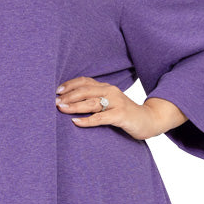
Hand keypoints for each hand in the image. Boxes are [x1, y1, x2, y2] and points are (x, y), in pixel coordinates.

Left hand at [56, 78, 185, 140]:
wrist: (149, 120)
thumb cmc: (125, 114)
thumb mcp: (109, 103)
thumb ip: (95, 100)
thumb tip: (70, 103)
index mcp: (106, 87)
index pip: (85, 81)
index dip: (70, 85)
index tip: (56, 91)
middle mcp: (111, 91)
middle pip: (85, 90)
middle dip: (68, 96)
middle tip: (54, 101)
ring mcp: (116, 103)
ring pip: (91, 103)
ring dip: (73, 106)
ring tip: (60, 109)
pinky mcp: (120, 115)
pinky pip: (100, 118)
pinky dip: (87, 120)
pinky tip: (76, 122)